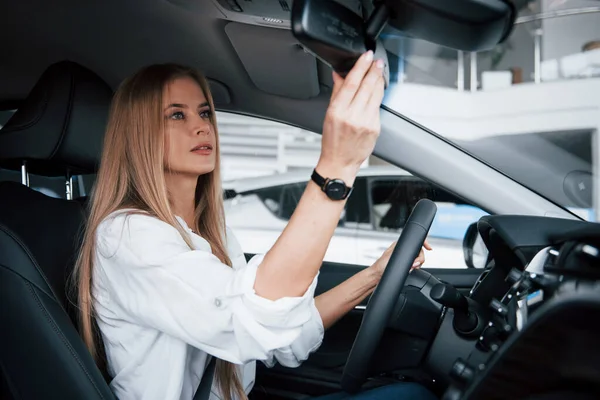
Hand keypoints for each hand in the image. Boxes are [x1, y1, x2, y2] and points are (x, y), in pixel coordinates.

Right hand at [317, 51, 385, 182]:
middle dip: (374, 70)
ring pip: (376, 95)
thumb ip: (337, 92)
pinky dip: (377, 96)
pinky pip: (378, 107)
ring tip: (379, 71)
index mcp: (338, 111)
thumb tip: (339, 74)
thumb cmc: (332, 140)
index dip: (361, 67)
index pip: (351, 83)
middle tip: (377, 61)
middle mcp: (352, 116)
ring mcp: (366, 122)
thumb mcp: (329, 115)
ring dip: (379, 80)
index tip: (366, 57)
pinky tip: (376, 91)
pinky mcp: (375, 128)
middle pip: (367, 86)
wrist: (340, 162)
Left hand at [369, 240, 432, 279]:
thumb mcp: (394, 255)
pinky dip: (415, 268)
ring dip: (417, 264)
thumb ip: (405, 253)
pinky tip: (410, 270)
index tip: (429, 248)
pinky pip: (415, 265)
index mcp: (400, 245)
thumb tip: (415, 255)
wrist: (377, 276)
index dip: (424, 243)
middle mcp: (403, 250)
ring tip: (411, 268)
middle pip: (419, 252)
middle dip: (420, 259)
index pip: (415, 241)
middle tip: (415, 265)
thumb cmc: (381, 266)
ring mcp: (405, 258)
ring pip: (418, 259)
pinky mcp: (405, 265)